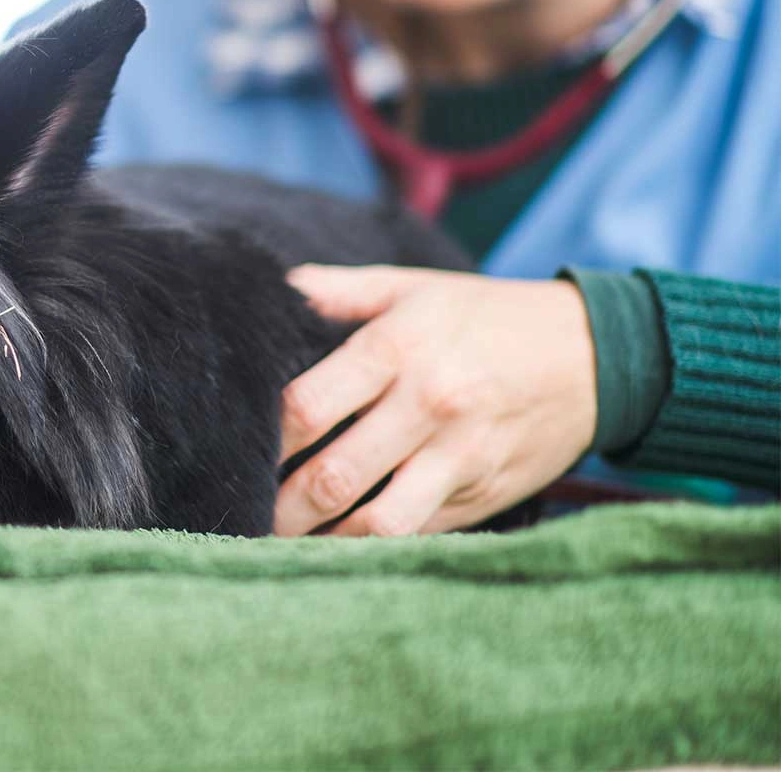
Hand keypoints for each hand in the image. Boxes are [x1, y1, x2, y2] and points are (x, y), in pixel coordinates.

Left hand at [273, 264, 597, 536]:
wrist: (598, 355)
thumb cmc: (487, 317)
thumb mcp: (414, 288)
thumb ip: (338, 289)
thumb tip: (273, 287)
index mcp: (399, 347)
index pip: (308, 406)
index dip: (264, 437)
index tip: (235, 448)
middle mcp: (428, 405)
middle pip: (333, 476)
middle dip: (279, 506)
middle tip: (243, 512)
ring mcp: (459, 458)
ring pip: (376, 523)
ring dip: (321, 541)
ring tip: (282, 543)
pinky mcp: (483, 496)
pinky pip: (417, 534)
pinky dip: (372, 547)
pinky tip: (337, 547)